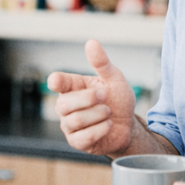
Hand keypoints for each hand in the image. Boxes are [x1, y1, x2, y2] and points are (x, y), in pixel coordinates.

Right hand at [47, 40, 138, 155]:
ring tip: (109, 112)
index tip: (56, 81)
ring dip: (98, 115)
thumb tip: (91, 42)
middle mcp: (66, 106)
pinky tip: (108, 125)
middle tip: (104, 96)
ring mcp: (69, 125)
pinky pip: (83, 137)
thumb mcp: (114, 79)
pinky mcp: (77, 142)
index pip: (57, 83)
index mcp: (72, 88)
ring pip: (74, 121)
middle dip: (88, 99)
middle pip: (64, 104)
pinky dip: (100, 129)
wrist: (129, 125)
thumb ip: (102, 63)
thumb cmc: (118, 100)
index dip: (55, 82)